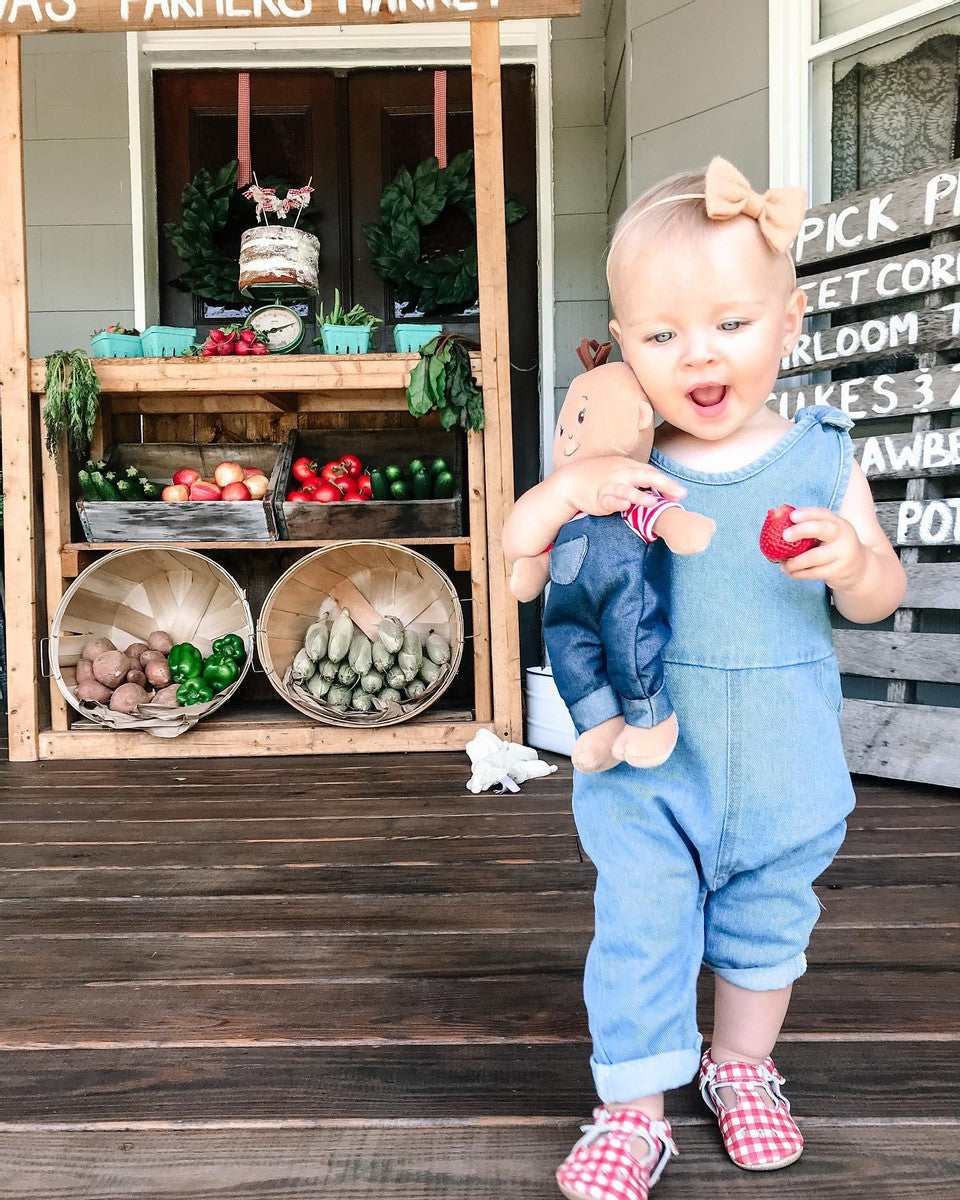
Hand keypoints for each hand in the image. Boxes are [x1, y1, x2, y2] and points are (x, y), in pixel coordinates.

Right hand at [556, 455, 686, 516]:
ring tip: (653, 502)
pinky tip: (625, 505)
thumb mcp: (622, 472)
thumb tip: (663, 489)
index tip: (681, 493)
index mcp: (629, 467)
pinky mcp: (599, 498)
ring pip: (627, 490)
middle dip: (663, 485)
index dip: (667, 483)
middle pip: (645, 477)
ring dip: (640, 496)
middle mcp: (622, 474)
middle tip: (679, 493)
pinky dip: (617, 502)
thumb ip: (640, 479)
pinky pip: (609, 500)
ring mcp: (610, 486)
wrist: (573, 479)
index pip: (652, 473)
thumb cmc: (601, 476)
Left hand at [779, 507, 869, 590]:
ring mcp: (842, 554)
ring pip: (814, 557)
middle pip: (822, 529)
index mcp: (838, 523)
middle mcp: (842, 535)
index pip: (822, 514)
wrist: (860, 568)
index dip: (807, 514)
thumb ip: (811, 528)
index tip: (792, 516)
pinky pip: (814, 572)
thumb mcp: (830, 534)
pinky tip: (790, 572)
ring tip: (783, 565)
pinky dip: (799, 573)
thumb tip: (778, 521)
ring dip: (794, 562)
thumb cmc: (835, 547)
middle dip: (802, 530)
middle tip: (784, 536)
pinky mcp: (839, 571)